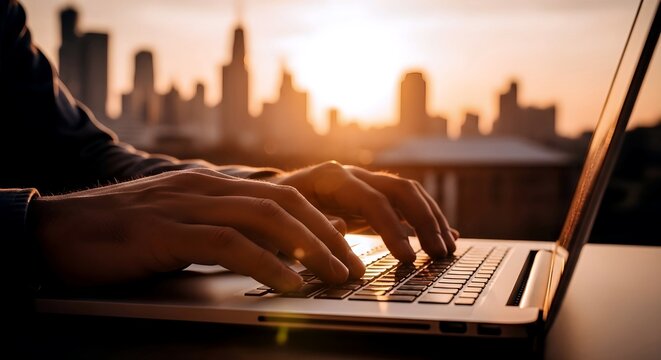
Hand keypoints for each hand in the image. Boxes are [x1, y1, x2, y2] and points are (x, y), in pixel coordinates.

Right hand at [28, 169, 364, 290]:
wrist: (54, 230)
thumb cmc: (118, 236)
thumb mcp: (177, 227)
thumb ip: (217, 231)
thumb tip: (263, 251)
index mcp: (211, 185)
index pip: (280, 194)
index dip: (318, 220)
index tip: (344, 246)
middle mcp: (204, 187)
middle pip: (284, 202)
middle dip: (326, 234)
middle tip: (352, 265)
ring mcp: (185, 205)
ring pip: (265, 218)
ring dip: (309, 249)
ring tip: (336, 276)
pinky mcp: (164, 231)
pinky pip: (229, 244)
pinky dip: (267, 263)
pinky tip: (289, 283)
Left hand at [270, 161, 457, 262]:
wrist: (270, 194)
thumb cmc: (274, 210)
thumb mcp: (283, 218)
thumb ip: (310, 223)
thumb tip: (342, 228)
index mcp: (332, 177)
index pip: (372, 200)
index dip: (392, 229)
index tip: (407, 257)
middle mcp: (354, 174)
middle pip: (400, 191)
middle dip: (424, 222)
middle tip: (438, 255)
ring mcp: (365, 183)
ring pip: (409, 194)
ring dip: (432, 221)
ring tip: (447, 250)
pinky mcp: (372, 196)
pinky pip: (406, 205)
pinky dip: (427, 220)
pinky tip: (446, 236)